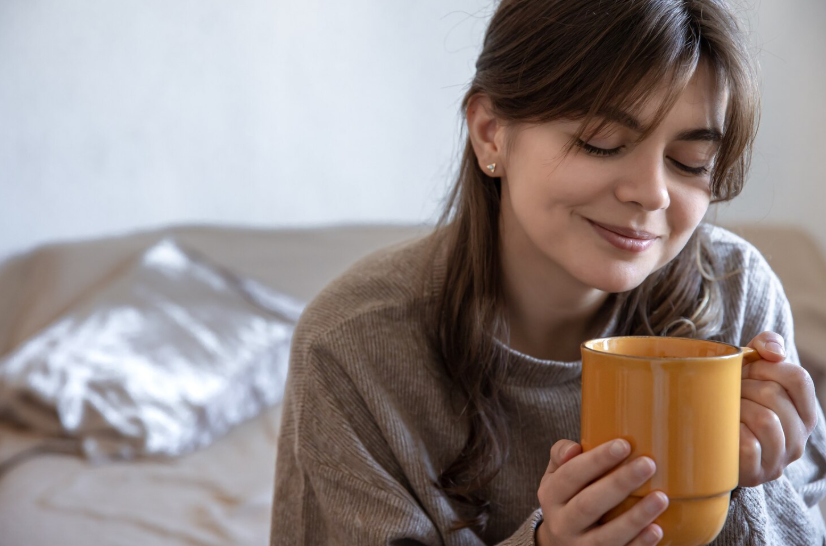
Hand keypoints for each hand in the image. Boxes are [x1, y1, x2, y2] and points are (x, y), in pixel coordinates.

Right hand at [535, 439, 668, 545]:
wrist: (560, 544)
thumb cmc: (567, 498)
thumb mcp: (555, 476)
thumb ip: (561, 455)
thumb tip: (574, 448)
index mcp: (551, 495)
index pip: (571, 475)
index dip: (596, 460)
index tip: (624, 444)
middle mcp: (562, 523)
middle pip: (589, 504)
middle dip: (619, 483)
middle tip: (648, 464)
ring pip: (606, 535)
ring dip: (635, 517)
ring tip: (661, 498)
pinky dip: (639, 544)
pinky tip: (656, 529)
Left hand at [739, 331, 818, 486]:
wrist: (711, 440)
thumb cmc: (737, 399)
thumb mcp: (751, 367)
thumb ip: (767, 345)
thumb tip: (773, 351)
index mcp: (805, 411)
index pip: (798, 378)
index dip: (767, 367)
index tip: (746, 371)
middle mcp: (799, 437)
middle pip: (774, 396)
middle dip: (743, 386)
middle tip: (729, 392)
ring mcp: (779, 459)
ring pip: (764, 420)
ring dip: (736, 408)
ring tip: (726, 409)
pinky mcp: (756, 474)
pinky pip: (748, 446)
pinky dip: (731, 432)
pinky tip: (724, 430)